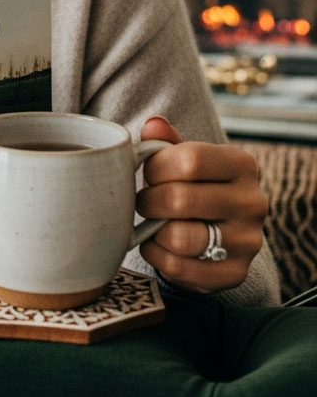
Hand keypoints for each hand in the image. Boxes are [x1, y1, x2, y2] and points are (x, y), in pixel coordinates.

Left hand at [135, 115, 267, 293]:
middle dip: (148, 200)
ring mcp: (247, 241)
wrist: (217, 231)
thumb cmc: (192, 184)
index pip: (190, 159)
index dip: (156, 166)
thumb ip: (165, 140)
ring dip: (152, 230)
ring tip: (150, 222)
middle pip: (180, 199)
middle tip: (143, 201)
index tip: (148, 173)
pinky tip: (156, 244)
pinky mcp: (234, 273)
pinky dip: (157, 256)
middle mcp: (252, 202)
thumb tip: (153, 124)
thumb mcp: (182, 157)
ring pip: (181, 237)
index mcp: (242, 164)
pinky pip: (180, 268)